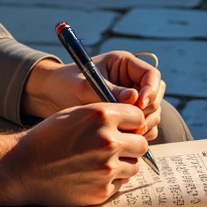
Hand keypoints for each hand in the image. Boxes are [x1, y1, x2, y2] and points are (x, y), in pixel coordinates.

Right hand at [0, 101, 149, 206]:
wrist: (25, 167)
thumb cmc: (49, 136)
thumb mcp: (76, 113)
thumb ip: (106, 115)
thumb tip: (135, 124)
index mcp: (101, 115)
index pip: (137, 116)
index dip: (131, 121)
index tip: (125, 126)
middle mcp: (108, 141)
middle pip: (141, 143)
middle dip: (132, 144)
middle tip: (116, 146)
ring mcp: (107, 168)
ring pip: (135, 165)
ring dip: (124, 163)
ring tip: (102, 161)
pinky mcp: (103, 190)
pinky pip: (121, 183)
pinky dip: (112, 179)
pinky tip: (92, 174)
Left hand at [21, 51, 164, 141]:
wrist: (50, 96)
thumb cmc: (65, 84)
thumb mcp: (85, 86)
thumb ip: (109, 92)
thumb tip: (135, 99)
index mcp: (124, 65)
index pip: (152, 75)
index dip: (151, 90)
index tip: (140, 105)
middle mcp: (131, 81)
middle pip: (156, 96)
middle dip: (148, 111)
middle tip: (134, 125)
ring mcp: (130, 99)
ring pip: (152, 114)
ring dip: (145, 125)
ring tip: (126, 134)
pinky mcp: (126, 116)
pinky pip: (143, 126)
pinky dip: (139, 134)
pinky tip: (124, 141)